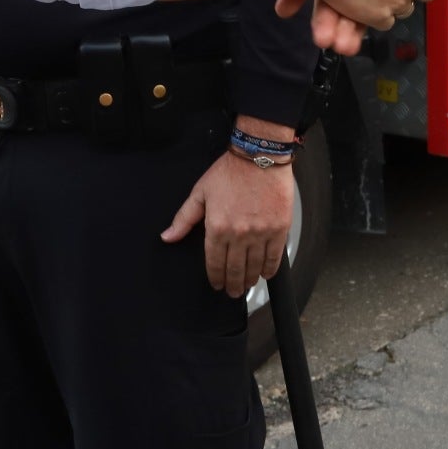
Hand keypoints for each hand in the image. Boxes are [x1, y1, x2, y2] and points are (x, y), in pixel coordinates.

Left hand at [161, 151, 295, 296]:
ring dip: (250, 280)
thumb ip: (184, 219)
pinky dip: (270, 269)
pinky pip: (274, 257)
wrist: (260, 156)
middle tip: (233, 292)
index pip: (215, 263)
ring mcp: (261, 233)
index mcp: (217, 227)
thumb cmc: (230, 172)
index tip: (216, 284)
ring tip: (247, 285)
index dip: (215, 277)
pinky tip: (265, 274)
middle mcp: (239, 234)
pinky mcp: (279, 229)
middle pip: (235, 270)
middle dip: (233, 285)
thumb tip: (168, 237)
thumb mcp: (200, 193)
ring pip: (255, 267)